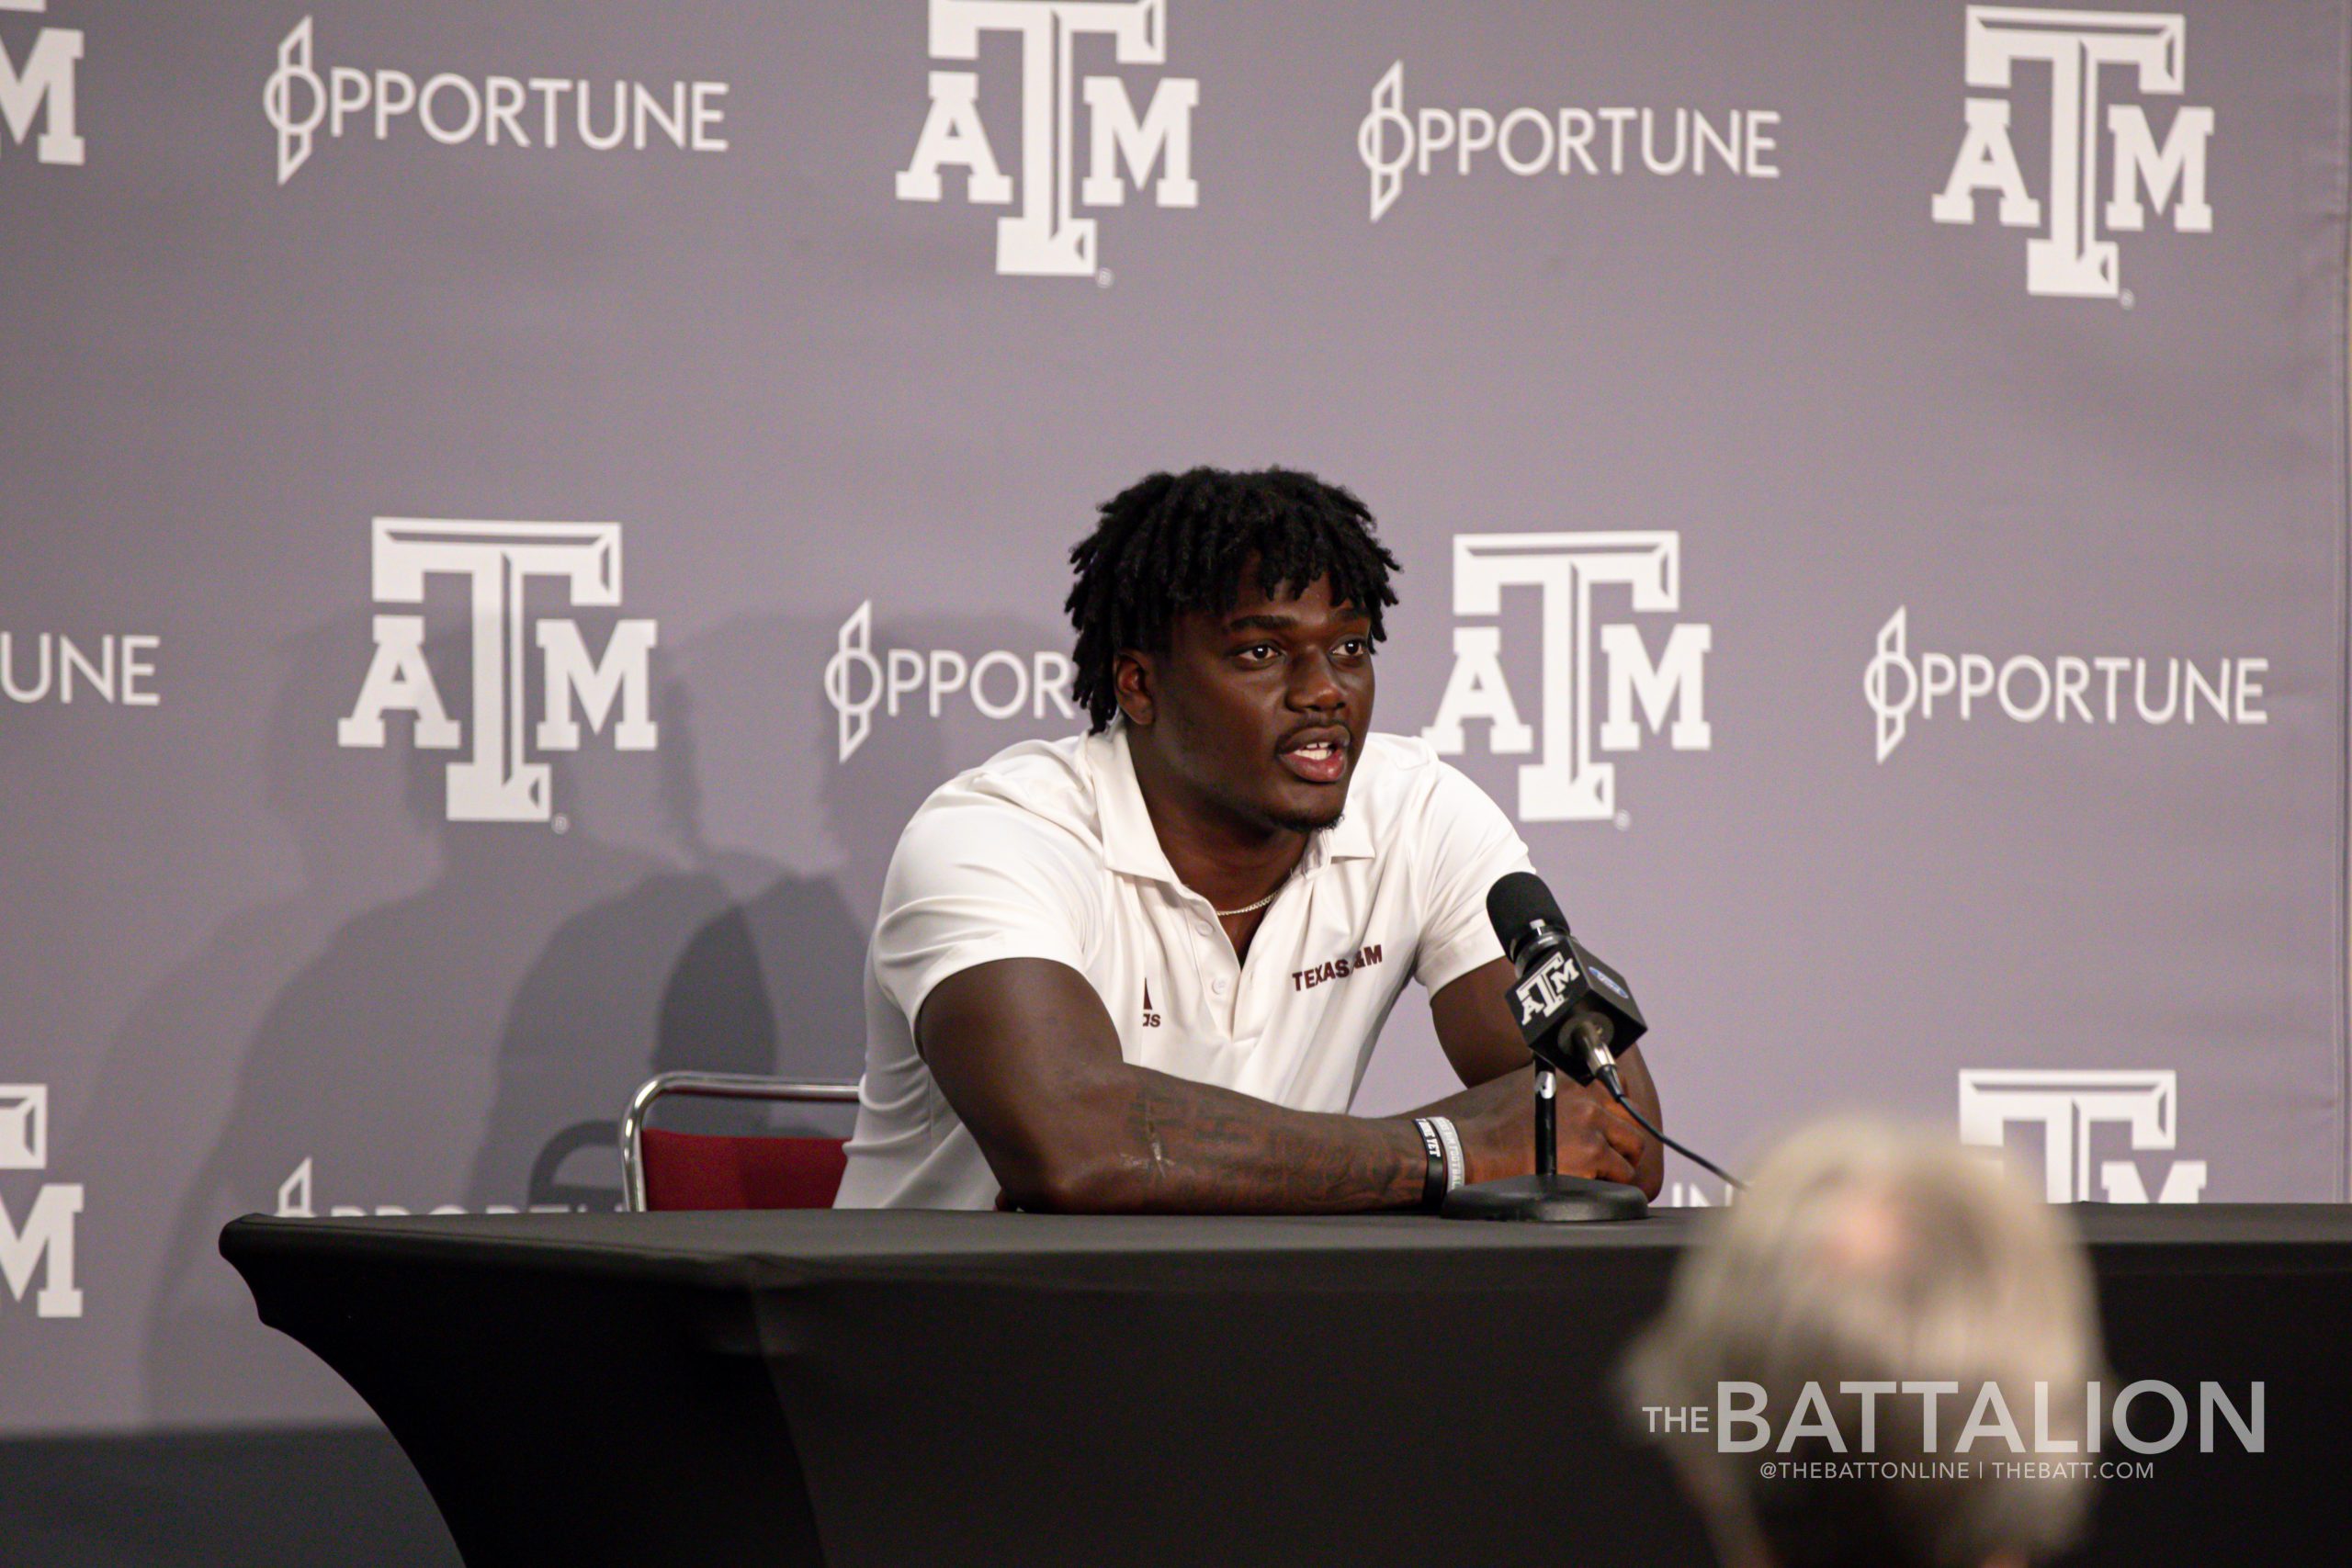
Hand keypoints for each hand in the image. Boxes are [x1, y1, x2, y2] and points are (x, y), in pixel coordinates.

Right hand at [1449, 1065, 1646, 1186]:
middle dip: (1625, 1146)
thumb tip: (1583, 1102)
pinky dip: (1611, 1184)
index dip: (1620, 1119)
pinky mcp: (1592, 1154)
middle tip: (1612, 1160)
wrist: (1482, 1154)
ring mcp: (1592, 1127)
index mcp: (1575, 1083)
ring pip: (1632, 1151)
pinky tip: (1591, 1184)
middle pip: (1633, 1125)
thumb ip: (1564, 1094)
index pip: (1620, 1092)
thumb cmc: (1501, 1131)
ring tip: (1598, 1175)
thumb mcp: (1534, 1093)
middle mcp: (1588, 1100)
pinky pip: (1623, 1175)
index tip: (1615, 1132)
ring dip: (1619, 1167)